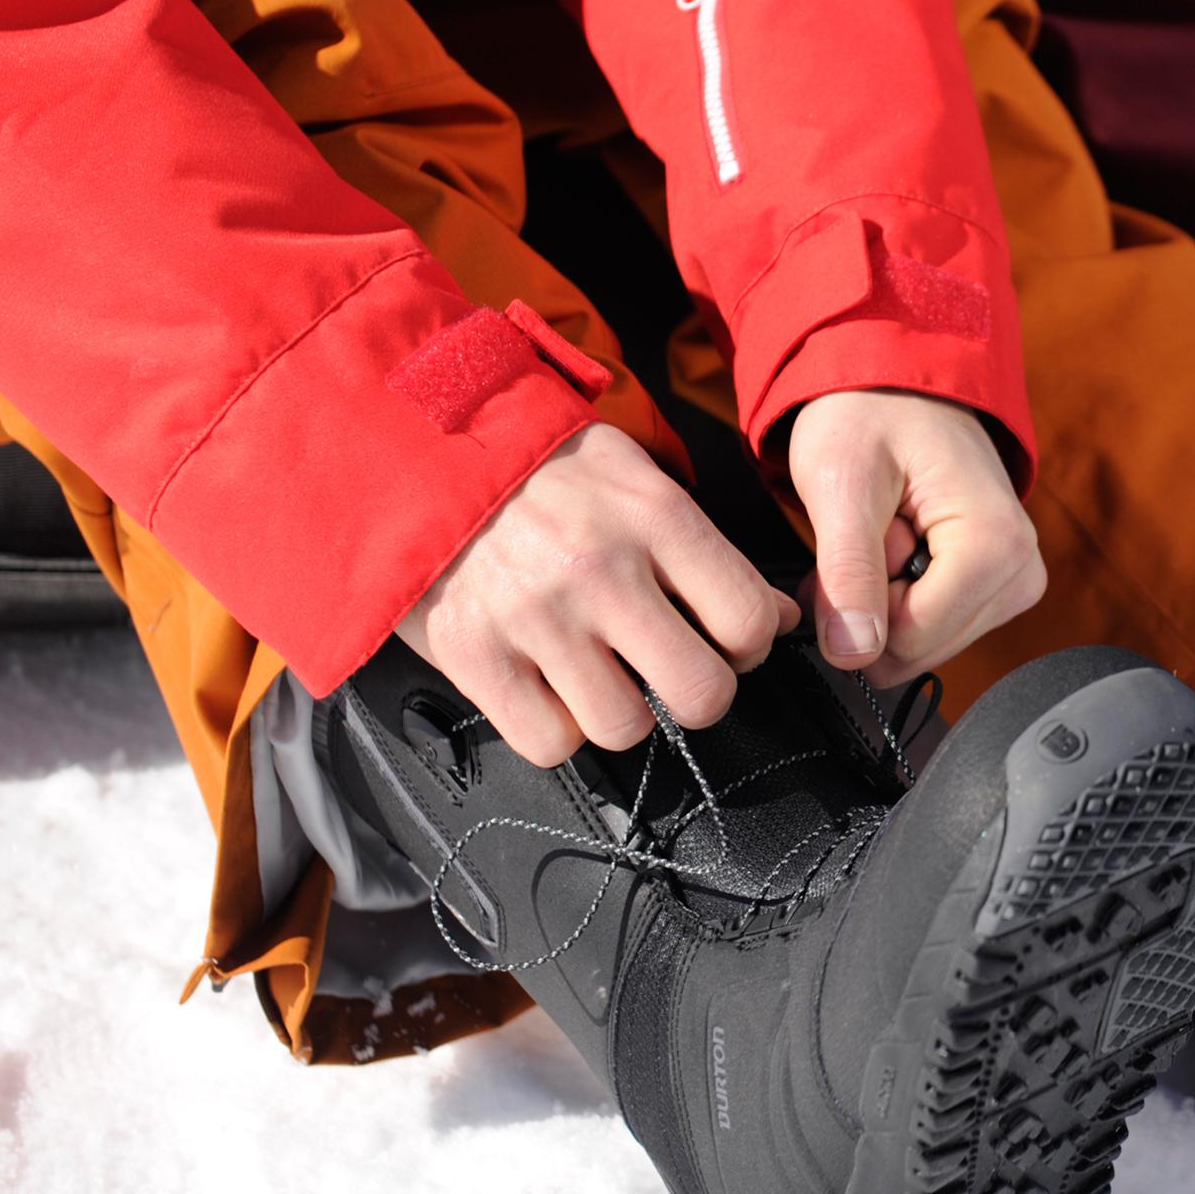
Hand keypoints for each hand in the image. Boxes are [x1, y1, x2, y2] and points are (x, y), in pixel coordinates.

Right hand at [397, 422, 799, 765]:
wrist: (415, 450)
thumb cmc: (536, 467)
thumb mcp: (632, 475)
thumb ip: (706, 548)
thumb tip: (779, 618)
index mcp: (653, 516)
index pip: (748, 620)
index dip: (748, 645)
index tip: (724, 639)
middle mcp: (600, 570)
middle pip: (700, 693)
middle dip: (697, 693)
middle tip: (672, 672)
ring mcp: (535, 618)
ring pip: (626, 728)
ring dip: (622, 712)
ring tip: (602, 673)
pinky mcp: (474, 655)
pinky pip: (549, 743)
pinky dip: (556, 728)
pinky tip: (550, 687)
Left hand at [787, 388, 1045, 686]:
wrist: (897, 384)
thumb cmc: (870, 414)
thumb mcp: (841, 482)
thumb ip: (848, 572)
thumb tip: (853, 654)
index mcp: (996, 545)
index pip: (910, 639)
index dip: (859, 604)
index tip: (860, 535)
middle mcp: (1021, 572)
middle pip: (920, 649)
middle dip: (873, 600)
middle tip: (871, 528)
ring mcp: (1016, 583)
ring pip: (923, 645)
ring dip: (883, 595)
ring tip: (885, 527)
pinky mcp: (1001, 587)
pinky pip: (934, 628)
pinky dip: (900, 595)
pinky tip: (898, 542)